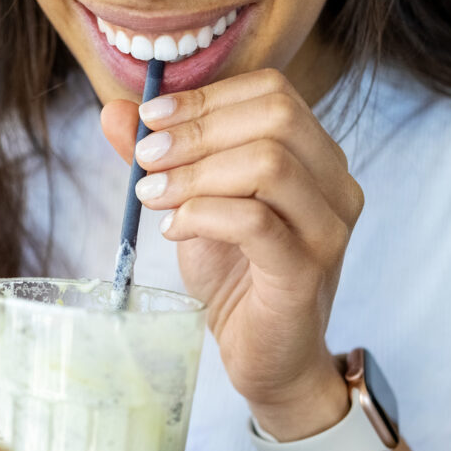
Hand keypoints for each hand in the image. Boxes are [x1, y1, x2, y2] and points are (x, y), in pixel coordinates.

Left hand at [102, 68, 363, 421]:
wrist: (268, 359)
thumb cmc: (237, 277)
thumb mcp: (193, 204)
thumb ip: (162, 157)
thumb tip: (115, 111)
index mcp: (316, 156)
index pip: (273, 92)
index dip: (206, 97)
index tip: (150, 120)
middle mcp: (335, 185)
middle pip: (276, 117)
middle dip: (198, 130)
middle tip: (146, 158)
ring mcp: (327, 228)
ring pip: (269, 163)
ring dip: (196, 172)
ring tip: (152, 196)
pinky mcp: (306, 272)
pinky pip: (255, 221)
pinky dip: (203, 215)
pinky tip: (174, 230)